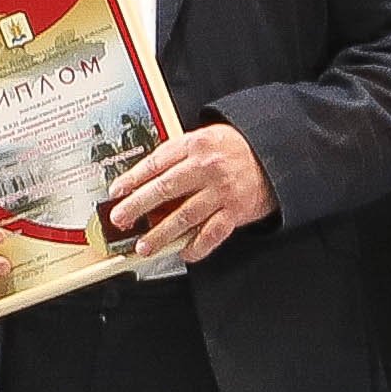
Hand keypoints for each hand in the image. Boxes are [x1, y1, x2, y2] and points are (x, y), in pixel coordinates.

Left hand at [104, 122, 272, 266]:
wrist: (274, 155)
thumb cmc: (234, 149)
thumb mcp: (204, 138)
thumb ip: (177, 154)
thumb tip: (143, 179)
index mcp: (195, 145)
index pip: (156, 163)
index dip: (133, 178)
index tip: (117, 191)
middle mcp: (207, 168)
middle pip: (165, 189)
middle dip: (138, 207)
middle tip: (120, 219)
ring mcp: (222, 192)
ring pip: (185, 216)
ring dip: (161, 234)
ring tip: (144, 246)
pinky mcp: (236, 211)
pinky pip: (212, 234)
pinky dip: (197, 246)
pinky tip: (184, 252)